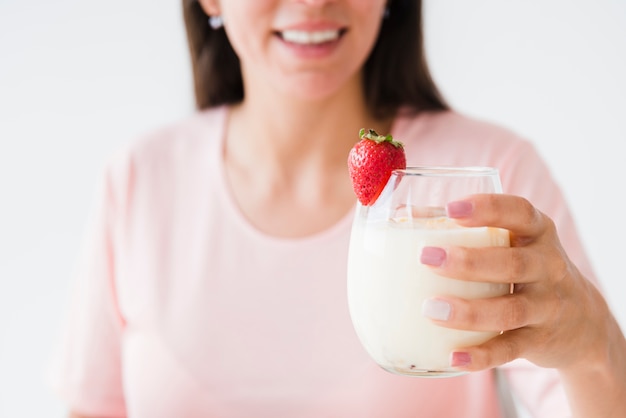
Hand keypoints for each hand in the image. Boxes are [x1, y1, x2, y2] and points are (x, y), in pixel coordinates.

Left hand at [420, 193, 612, 371]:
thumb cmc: (526, 269)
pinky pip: (510, 350)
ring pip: (510, 310)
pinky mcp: (539, 341)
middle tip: (427, 257)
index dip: (488, 209)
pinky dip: (482, 355)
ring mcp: (547, 307)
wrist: (582, 322)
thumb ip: (467, 229)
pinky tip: (453, 356)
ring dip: (469, 311)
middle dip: (469, 261)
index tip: (452, 209)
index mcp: (538, 234)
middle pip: (512, 263)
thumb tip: (404, 217)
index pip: (520, 213)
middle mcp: (548, 267)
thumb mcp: (512, 242)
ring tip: (431, 308)